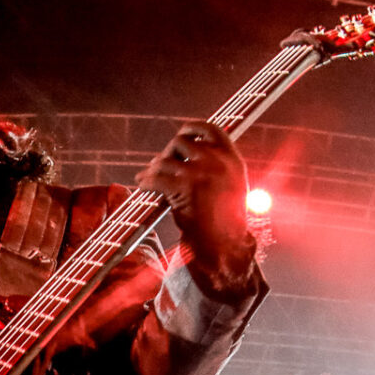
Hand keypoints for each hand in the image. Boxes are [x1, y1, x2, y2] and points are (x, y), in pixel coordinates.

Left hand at [136, 122, 253, 283]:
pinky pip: (157, 177)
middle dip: (168, 152)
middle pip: (182, 142)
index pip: (211, 129)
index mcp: (232, 160)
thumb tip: (190, 155)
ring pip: (165, 160)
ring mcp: (201, 173)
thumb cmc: (225, 222)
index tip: (183, 133)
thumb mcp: (232, 187)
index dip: (193, 128)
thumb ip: (218, 167)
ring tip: (146, 177)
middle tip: (160, 164)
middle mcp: (218, 161)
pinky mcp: (184, 187)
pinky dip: (146, 181)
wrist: (225, 246)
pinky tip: (142, 185)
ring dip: (153, 168)